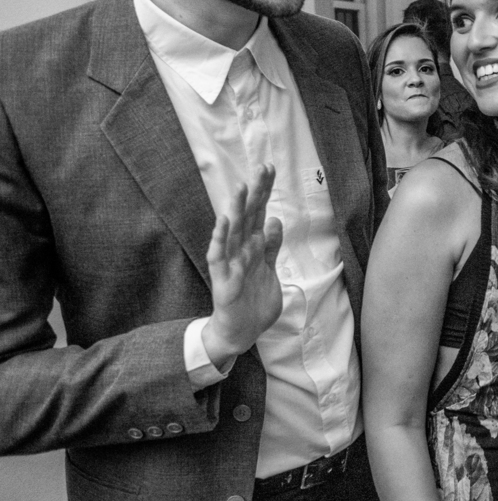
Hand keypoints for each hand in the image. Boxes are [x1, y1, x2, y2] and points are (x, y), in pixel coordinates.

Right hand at [202, 164, 284, 367]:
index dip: (264, 192)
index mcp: (254, 246)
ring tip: (241, 188)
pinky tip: (223, 222)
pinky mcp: (223, 279)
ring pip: (233, 232)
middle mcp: (241, 250)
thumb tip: (274, 220)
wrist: (243, 332)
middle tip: (261, 168)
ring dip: (236, 210)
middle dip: (255, 193)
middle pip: (248, 216)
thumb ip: (271, 246)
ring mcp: (230, 263)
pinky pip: (219, 256)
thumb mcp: (269, 269)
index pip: (259, 212)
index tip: (269, 168)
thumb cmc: (255, 301)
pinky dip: (220, 239)